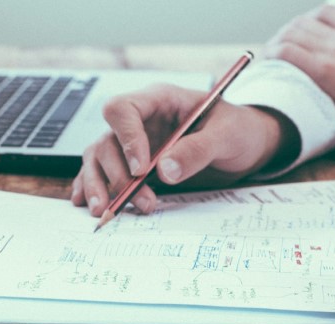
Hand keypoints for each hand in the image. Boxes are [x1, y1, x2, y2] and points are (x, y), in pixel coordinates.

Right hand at [71, 84, 297, 215]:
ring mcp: (134, 143)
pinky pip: (103, 172)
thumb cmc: (238, 130)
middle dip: (117, 174)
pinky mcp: (133, 164)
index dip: (126, 139)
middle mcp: (140, 120)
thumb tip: (164, 171)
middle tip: (141, 201)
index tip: (141, 169)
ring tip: (107, 211)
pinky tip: (87, 204)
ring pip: (99, 158)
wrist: (247, 144)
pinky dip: (92, 187)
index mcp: (160, 100)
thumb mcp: (227, 136)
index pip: (123, 109)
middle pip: (107, 140)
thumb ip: (197, 150)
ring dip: (100, 185)